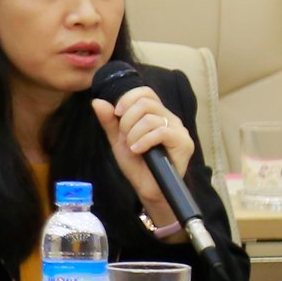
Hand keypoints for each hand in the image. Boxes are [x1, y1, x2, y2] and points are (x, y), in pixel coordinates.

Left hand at [92, 85, 192, 222]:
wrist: (147, 188)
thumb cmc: (136, 163)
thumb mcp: (118, 139)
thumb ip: (109, 121)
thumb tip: (97, 101)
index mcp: (156, 114)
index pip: (145, 92)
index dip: (128, 99)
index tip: (117, 114)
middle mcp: (170, 118)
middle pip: (145, 102)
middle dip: (127, 120)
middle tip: (125, 138)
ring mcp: (179, 130)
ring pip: (150, 118)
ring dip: (134, 133)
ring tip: (132, 148)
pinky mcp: (184, 143)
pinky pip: (161, 132)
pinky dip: (144, 140)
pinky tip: (138, 150)